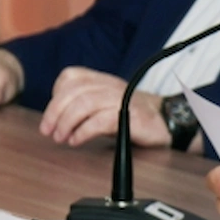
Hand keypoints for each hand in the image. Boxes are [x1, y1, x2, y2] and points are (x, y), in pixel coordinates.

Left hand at [39, 67, 166, 146]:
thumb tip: (56, 121)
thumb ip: (84, 107)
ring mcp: (121, 99)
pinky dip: (83, 132)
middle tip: (48, 131)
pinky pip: (99, 121)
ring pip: (84, 104)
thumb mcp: (106, 106)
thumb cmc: (135, 118)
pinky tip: (77, 141)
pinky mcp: (130, 116)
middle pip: (73, 91)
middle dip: (54, 112)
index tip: (52, 117)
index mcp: (103, 81)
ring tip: (61, 138)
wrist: (170, 122)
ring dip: (66, 123)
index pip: (71, 77)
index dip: (56, 96)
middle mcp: (111, 86)